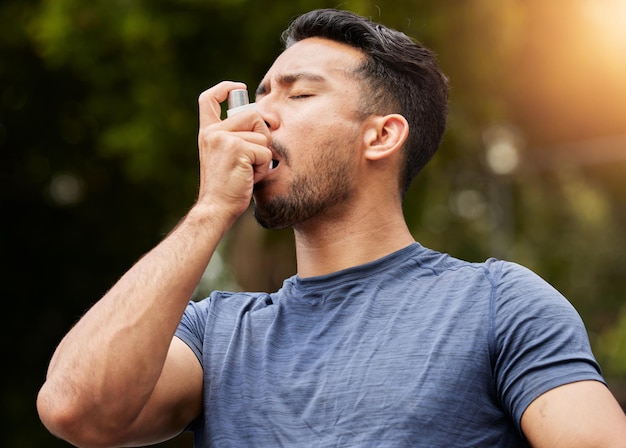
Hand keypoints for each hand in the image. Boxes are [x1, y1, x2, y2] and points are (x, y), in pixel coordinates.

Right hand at [196, 81, 271, 222]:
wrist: (216, 208)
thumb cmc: (227, 186)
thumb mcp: (229, 156)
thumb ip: (241, 136)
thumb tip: (271, 120)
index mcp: (208, 132)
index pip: (208, 99)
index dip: (225, 88)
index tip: (239, 88)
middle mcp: (213, 132)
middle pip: (252, 115)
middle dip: (263, 136)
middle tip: (253, 158)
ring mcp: (223, 138)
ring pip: (262, 135)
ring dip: (263, 156)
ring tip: (247, 171)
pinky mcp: (237, 149)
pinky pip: (265, 152)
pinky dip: (263, 167)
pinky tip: (249, 177)